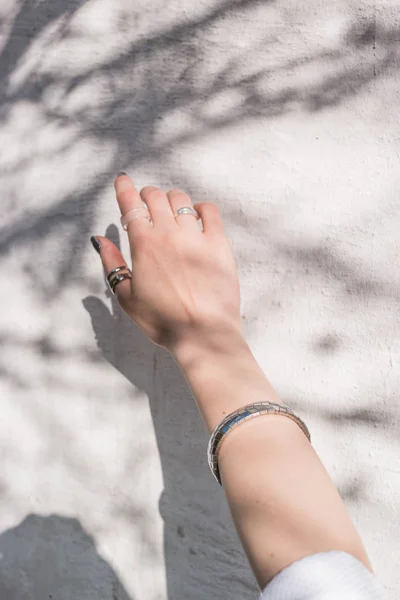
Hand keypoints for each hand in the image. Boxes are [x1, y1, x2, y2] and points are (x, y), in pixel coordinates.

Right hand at [91, 174, 242, 353]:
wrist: (203, 334)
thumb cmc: (162, 321)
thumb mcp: (126, 297)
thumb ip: (112, 263)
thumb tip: (100, 239)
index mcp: (144, 245)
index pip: (131, 204)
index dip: (124, 188)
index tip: (122, 179)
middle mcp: (169, 234)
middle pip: (155, 197)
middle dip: (147, 195)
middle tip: (146, 204)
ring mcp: (196, 237)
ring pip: (181, 200)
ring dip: (171, 200)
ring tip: (170, 211)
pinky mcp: (219, 244)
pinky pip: (209, 211)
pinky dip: (200, 208)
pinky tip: (196, 217)